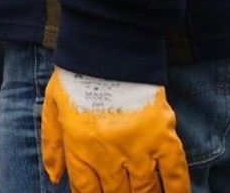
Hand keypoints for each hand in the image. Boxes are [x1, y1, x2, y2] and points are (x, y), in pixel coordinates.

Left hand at [42, 68, 189, 192]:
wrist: (109, 51)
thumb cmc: (76, 78)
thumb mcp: (53, 108)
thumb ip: (52, 146)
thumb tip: (53, 178)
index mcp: (80, 149)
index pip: (87, 191)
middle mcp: (109, 156)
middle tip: (122, 192)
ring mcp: (138, 149)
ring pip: (144, 189)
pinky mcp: (164, 139)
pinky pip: (175, 174)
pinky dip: (178, 190)